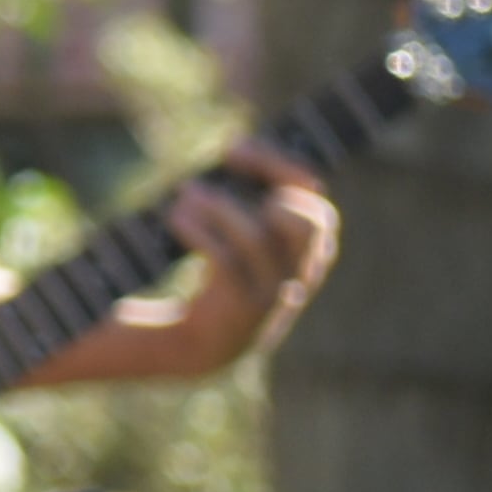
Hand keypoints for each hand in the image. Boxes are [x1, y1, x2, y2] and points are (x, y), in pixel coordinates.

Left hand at [117, 142, 339, 374]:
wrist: (200, 346)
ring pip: (258, 238)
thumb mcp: (243, 235)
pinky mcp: (239, 309)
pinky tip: (176, 217)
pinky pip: (225, 261)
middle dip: (267, 185)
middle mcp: (300, 272)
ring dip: (217, 207)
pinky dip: (199, 230)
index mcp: (310, 250)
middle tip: (225, 172)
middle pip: (308, 220)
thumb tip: (237, 146)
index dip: (279, 167)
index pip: (314, 201)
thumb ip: (250, 198)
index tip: (233, 149)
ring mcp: (273, 294)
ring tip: (187, 193)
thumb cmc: (220, 277)